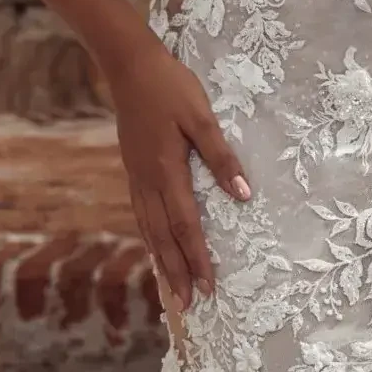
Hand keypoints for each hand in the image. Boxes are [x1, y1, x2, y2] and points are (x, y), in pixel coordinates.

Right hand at [105, 35, 250, 310]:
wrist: (128, 66)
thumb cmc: (170, 87)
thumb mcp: (202, 117)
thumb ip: (221, 157)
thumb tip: (243, 195)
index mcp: (167, 171)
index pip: (186, 226)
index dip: (197, 258)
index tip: (208, 287)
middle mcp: (147, 181)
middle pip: (163, 237)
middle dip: (177, 271)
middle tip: (190, 305)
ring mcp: (136, 176)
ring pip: (148, 228)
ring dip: (161, 260)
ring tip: (171, 288)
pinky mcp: (132, 168)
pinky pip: (140, 213)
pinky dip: (149, 236)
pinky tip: (155, 244)